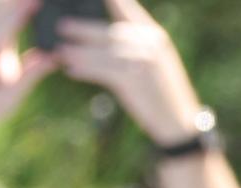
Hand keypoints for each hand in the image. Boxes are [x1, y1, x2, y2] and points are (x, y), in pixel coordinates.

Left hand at [55, 0, 202, 144]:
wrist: (179, 123)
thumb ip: (137, 43)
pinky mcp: (133, 81)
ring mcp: (142, 62)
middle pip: (109, 32)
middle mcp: (149, 45)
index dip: (107, 0)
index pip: (125, 8)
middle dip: (82, 29)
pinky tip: (71, 70)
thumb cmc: (164, 93)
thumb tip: (105, 34)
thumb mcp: (157, 61)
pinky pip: (102, 71)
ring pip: (102, 52)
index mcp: (155, 35)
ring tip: (60, 52)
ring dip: (79, 52)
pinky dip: (85, 70)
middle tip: (61, 26)